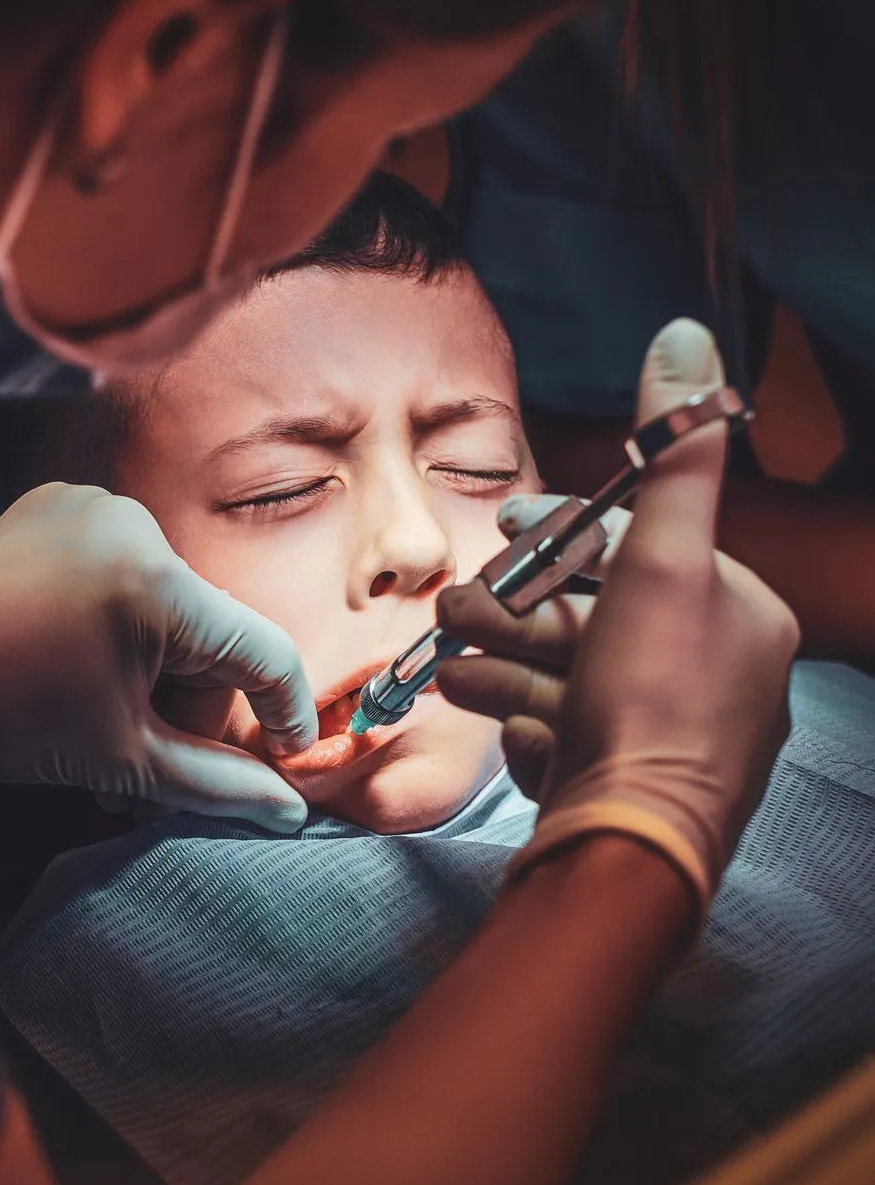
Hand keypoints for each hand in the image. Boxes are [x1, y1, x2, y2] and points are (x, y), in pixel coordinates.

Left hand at [0, 483, 315, 832]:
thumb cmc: (3, 719)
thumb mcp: (122, 759)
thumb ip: (217, 784)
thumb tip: (290, 810)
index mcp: (159, 585)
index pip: (263, 649)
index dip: (286, 711)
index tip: (286, 757)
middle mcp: (137, 525)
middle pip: (210, 630)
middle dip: (190, 699)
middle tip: (144, 756)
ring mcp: (97, 505)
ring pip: (172, 602)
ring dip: (157, 661)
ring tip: (107, 713)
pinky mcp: (64, 501)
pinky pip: (128, 567)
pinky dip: (124, 615)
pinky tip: (82, 653)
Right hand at [436, 319, 799, 906]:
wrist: (626, 846)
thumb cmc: (653, 698)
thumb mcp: (666, 559)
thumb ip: (673, 455)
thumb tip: (685, 337)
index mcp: (735, 615)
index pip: (639, 547)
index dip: (565, 529)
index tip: (507, 523)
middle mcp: (710, 675)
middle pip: (591, 614)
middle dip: (516, 603)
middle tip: (461, 603)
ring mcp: (662, 735)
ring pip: (563, 672)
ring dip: (499, 656)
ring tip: (449, 655)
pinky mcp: (618, 779)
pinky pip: (561, 727)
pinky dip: (520, 711)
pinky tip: (491, 714)